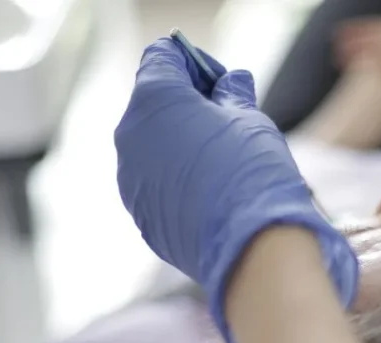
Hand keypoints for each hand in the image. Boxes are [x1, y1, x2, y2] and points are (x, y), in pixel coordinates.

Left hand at [115, 39, 357, 342]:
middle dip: (186, 105)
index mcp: (153, 99)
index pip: (163, 57)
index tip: (223, 84)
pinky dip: (177, 178)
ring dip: (180, 143)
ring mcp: (129, 180)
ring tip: (223, 161)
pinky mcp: (140, 215)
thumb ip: (231, 95)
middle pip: (153, 103)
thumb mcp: (250, 119)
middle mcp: (129, 136)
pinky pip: (154, 183)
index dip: (195, 64)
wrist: (248, 247)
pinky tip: (211, 192)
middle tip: (227, 120)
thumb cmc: (250, 172)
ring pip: (152, 146)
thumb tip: (230, 84)